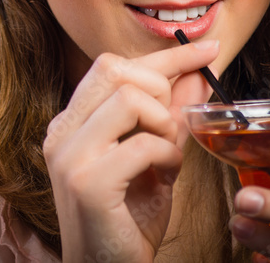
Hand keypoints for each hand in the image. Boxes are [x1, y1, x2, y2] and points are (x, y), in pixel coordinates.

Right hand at [43, 40, 218, 262]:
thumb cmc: (128, 222)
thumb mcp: (155, 159)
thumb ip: (170, 116)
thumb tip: (197, 75)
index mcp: (71, 123)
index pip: (114, 65)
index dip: (166, 55)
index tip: (208, 49)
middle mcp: (62, 132)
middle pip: (115, 69)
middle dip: (160, 89)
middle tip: (172, 127)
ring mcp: (69, 156)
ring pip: (128, 100)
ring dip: (164, 125)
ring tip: (167, 155)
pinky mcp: (88, 182)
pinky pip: (142, 143)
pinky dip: (167, 155)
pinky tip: (165, 175)